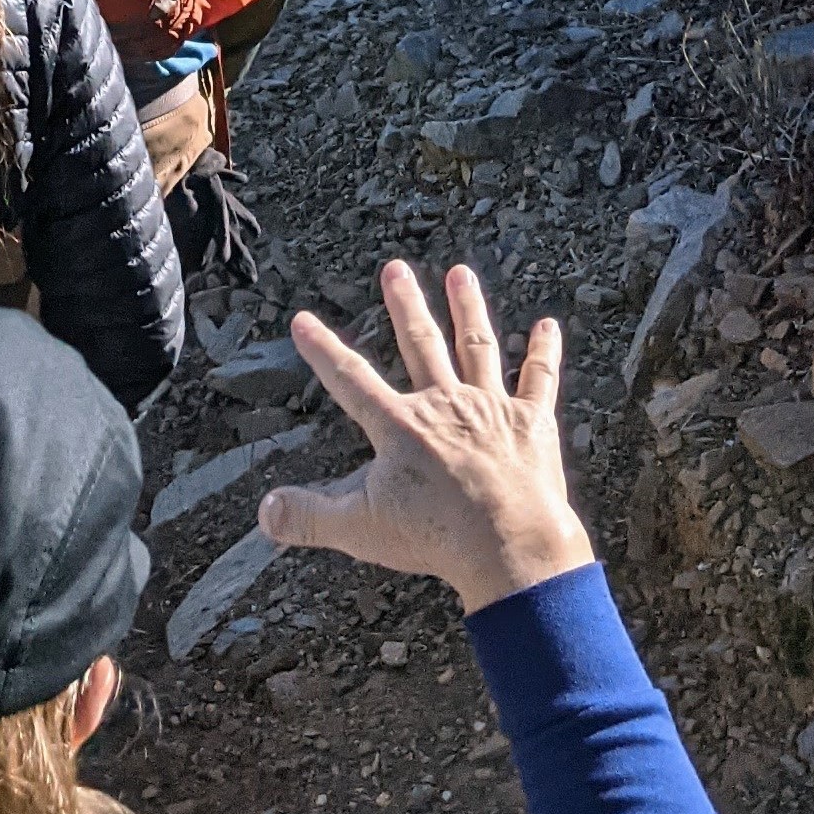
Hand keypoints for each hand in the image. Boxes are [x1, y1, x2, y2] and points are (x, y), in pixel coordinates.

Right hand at [259, 259, 594, 612]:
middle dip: (405, 304)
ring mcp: (491, 408)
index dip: (322, 349)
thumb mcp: (360, 528)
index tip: (303, 319)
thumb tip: (264, 511)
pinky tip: (549, 325)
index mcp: (400, 426)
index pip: (350, 378)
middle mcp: (444, 404)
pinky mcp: (533, 423)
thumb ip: (309, 517)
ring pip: (477, 347)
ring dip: (468, 308)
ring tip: (460, 273)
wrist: (511, 545)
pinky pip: (539, 379)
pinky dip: (545, 351)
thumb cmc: (436, 537)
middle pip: (420, 345)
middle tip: (396, 268)